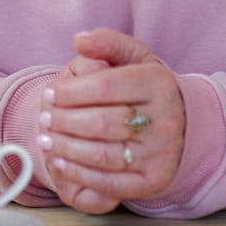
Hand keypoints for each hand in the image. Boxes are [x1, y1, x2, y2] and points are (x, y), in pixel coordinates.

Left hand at [39, 28, 185, 214]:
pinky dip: (80, 174)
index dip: (71, 92)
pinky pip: (110, 184)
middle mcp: (165, 120)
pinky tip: (61, 161)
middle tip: (43, 118)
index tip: (49, 93)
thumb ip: (107, 42)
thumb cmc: (147, 87)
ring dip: (66, 148)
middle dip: (64, 122)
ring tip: (46, 139)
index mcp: (158, 84)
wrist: (182, 123)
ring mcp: (161, 154)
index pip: (104, 86)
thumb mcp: (134, 57)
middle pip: (101, 123)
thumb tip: (80, 40)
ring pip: (103, 155)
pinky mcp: (154, 181)